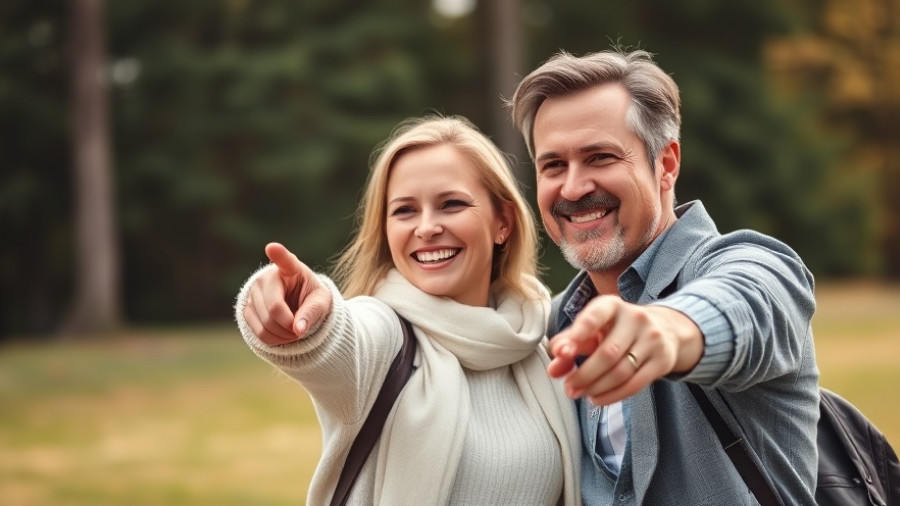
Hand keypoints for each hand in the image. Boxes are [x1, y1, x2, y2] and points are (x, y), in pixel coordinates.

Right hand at [242, 242, 332, 345]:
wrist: (297, 304)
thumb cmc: (312, 297)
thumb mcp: (321, 302)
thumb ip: (312, 313)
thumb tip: (298, 330)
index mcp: (290, 268)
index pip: (284, 260)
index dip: (278, 254)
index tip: (272, 247)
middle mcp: (266, 277)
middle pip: (274, 309)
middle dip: (291, 327)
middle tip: (301, 329)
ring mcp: (253, 293)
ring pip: (265, 324)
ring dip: (283, 336)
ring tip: (294, 332)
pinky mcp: (246, 308)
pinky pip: (258, 333)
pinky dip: (274, 340)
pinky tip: (283, 335)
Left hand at [547, 295, 702, 405]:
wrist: (665, 329)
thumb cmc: (616, 330)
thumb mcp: (592, 329)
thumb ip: (568, 344)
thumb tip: (553, 369)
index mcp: (612, 306)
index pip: (594, 316)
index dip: (578, 334)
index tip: (563, 352)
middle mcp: (635, 318)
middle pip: (607, 353)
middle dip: (584, 375)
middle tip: (569, 388)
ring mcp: (652, 339)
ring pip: (621, 372)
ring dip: (596, 388)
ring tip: (581, 393)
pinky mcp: (663, 360)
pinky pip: (635, 384)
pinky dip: (612, 396)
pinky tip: (598, 398)